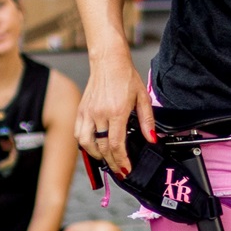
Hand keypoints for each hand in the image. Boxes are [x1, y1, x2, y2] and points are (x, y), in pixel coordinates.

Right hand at [77, 55, 155, 173]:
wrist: (108, 61)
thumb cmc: (125, 77)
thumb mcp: (143, 98)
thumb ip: (147, 121)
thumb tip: (151, 139)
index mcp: (117, 111)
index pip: (116, 144)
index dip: (121, 160)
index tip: (125, 169)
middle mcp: (100, 113)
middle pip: (102, 147)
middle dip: (111, 162)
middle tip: (119, 170)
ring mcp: (88, 112)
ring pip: (87, 143)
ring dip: (96, 156)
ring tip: (106, 160)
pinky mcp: (81, 110)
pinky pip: (78, 134)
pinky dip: (85, 144)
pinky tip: (94, 147)